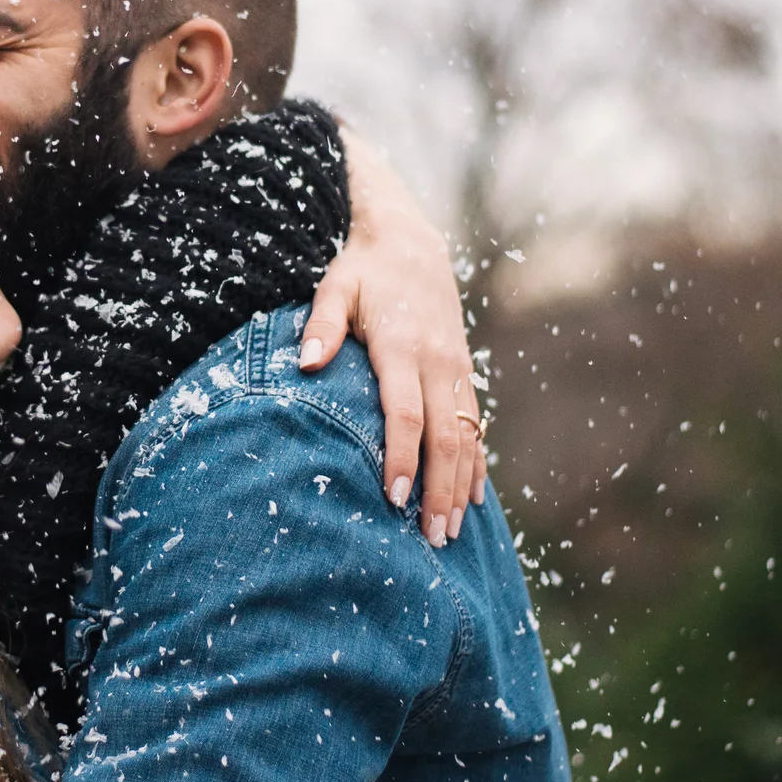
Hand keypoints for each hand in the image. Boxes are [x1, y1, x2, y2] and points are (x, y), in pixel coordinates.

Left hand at [304, 130, 486, 544]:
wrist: (411, 244)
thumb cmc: (363, 271)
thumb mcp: (334, 287)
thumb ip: (321, 325)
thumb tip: (304, 363)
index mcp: (403, 347)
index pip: (406, 414)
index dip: (403, 458)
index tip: (395, 499)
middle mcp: (438, 362)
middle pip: (446, 436)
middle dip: (440, 489)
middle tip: (431, 537)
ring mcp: (456, 368)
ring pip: (468, 436)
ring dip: (462, 485)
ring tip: (451, 532)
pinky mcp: (464, 371)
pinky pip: (476, 424)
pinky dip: (477, 463)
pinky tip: (474, 498)